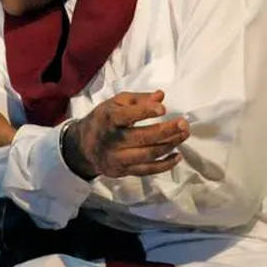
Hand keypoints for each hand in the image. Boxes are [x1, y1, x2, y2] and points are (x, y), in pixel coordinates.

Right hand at [62, 90, 189, 179]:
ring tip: (184, 135)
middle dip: (166, 131)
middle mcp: (111, 140)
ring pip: (148, 154)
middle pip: (142, 137)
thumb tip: (160, 96)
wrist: (82, 146)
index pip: (126, 116)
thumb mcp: (114, 104)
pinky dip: (165, 164)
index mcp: (107, 119)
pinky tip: (178, 155)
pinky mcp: (122, 171)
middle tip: (184, 123)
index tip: (163, 109)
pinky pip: (147, 170)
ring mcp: (117, 158)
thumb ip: (137, 99)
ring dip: (170, 145)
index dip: (144, 112)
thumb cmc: (103, 120)